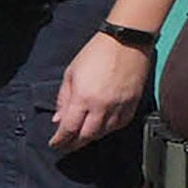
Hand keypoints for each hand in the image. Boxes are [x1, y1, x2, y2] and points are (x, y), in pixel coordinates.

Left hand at [49, 28, 152, 151]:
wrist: (126, 41)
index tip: (54, 144)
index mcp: (83, 98)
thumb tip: (58, 120)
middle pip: (86, 136)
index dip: (60, 140)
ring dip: (90, 138)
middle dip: (74, 144)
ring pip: (103, 133)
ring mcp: (119, 106)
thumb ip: (63, 99)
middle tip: (66, 146)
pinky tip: (101, 129)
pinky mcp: (133, 104)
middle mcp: (102, 106)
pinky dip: (108, 130)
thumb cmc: (95, 53)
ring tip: (81, 138)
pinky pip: (119, 125)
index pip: (69, 128)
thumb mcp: (71, 73)